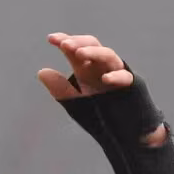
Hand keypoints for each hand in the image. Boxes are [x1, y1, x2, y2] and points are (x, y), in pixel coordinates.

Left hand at [38, 32, 168, 146]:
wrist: (123, 135)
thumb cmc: (99, 115)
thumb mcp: (75, 101)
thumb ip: (60, 88)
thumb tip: (41, 72)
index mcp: (86, 68)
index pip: (76, 48)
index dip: (65, 41)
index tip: (51, 39)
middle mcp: (101, 67)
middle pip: (92, 45)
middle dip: (78, 42)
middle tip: (64, 44)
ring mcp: (117, 74)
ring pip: (108, 55)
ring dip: (94, 53)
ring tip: (78, 53)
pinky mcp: (132, 86)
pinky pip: (125, 77)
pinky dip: (116, 76)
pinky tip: (105, 79)